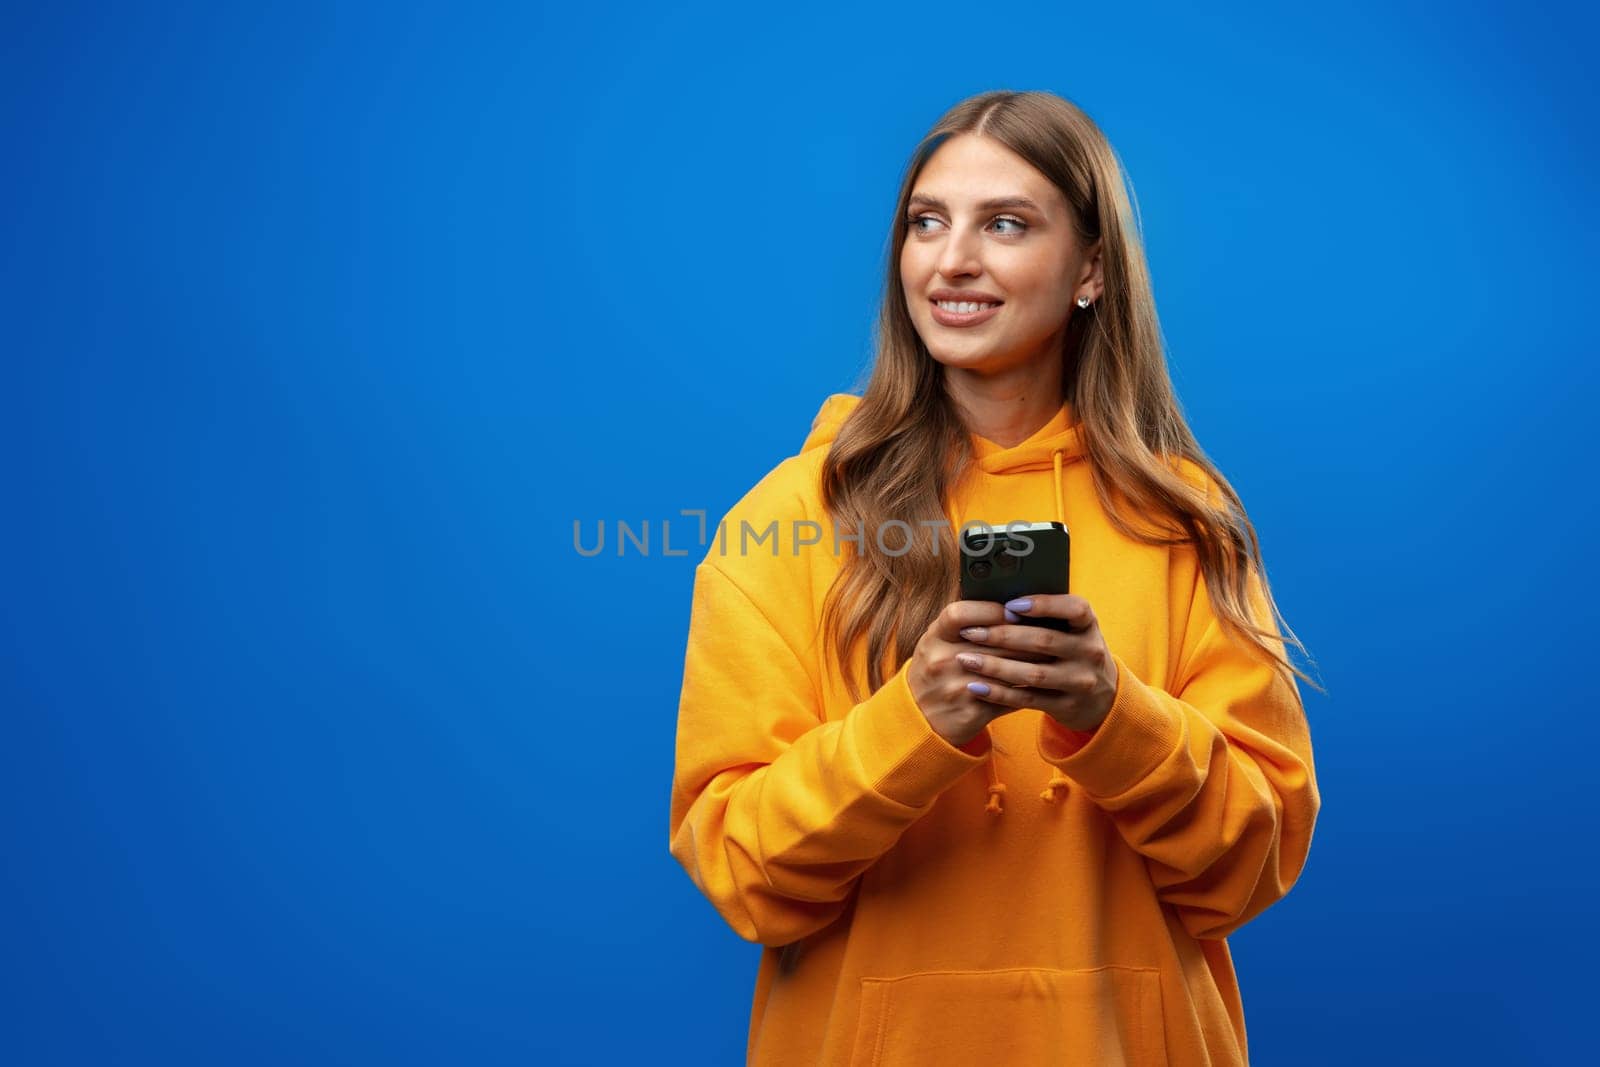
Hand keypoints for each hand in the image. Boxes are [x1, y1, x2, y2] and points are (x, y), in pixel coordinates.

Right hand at [906, 599, 1045, 746]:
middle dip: (1027, 637)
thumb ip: (963, 624)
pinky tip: (1043, 683)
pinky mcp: (972, 713)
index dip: (990, 610)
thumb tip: (1006, 606)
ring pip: (1006, 671)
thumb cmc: (934, 672)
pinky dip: (1028, 690)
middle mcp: (942, 662)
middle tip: (1052, 631)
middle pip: (993, 643)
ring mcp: (956, 689)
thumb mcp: (936, 643)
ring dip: (1034, 662)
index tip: (1015, 611)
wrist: (919, 719)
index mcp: (933, 639)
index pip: (959, 614)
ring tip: (1053, 655)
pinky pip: (1009, 698)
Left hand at [953, 594, 1118, 732]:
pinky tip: (975, 686)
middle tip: (970, 632)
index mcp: (1089, 626)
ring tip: (965, 659)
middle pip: (1044, 641)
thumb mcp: (1073, 631)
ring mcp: (1080, 682)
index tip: (1010, 604)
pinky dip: (999, 693)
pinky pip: (1027, 700)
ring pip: (1033, 674)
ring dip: (995, 666)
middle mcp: (1090, 652)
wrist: (1102, 698)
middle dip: (1002, 635)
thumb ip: (1047, 617)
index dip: (1043, 604)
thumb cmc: (1073, 652)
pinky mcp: (1067, 706)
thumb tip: (998, 600)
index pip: (1075, 609)